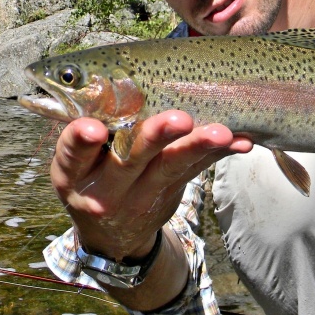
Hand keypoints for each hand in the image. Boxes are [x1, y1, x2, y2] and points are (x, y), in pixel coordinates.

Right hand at [50, 111, 252, 261]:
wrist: (112, 236)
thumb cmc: (90, 180)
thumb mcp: (73, 167)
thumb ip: (82, 136)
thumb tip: (101, 79)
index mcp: (73, 175)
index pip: (73, 156)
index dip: (81, 141)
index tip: (93, 128)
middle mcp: (107, 189)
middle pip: (131, 160)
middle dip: (156, 137)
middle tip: (179, 119)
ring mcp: (141, 196)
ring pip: (171, 168)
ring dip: (198, 146)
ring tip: (221, 132)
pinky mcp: (170, 194)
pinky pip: (196, 171)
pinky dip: (219, 154)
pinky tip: (242, 141)